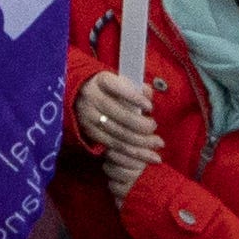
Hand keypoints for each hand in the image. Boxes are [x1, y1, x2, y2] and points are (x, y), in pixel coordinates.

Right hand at [73, 67, 161, 185]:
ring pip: (119, 135)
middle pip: (120, 116)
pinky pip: (113, 147)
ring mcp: (89, 117)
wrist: (81, 95)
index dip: (134, 98)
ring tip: (157, 144)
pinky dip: (131, 154)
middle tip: (154, 127)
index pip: (117, 87)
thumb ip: (137, 87)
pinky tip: (145, 156)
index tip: (149, 107)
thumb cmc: (110, 89)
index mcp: (101, 81)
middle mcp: (92, 98)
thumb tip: (147, 94)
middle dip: (142, 126)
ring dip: (141, 143)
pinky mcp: (90, 133)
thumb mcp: (120, 82)